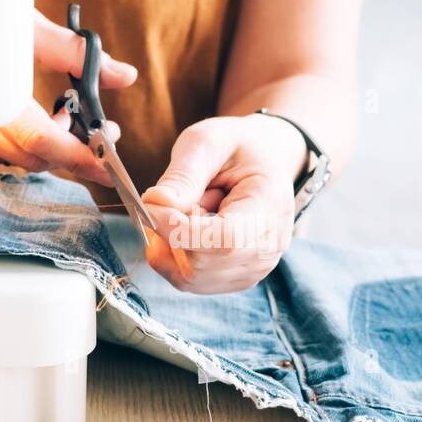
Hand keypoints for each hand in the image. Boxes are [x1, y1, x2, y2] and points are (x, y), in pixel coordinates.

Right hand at [0, 9, 136, 183]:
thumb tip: (121, 76)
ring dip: (40, 144)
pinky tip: (15, 120)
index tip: (109, 167)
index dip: (82, 158)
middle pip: (33, 157)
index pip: (44, 143)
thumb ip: (74, 54)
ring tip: (53, 113)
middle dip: (68, 147)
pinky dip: (10, 144)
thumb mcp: (21, 23)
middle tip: (92, 124)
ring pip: (12, 158)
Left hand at [142, 114, 307, 293]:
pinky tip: (189, 228)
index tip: (150, 205)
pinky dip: (175, 256)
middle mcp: (267, 249)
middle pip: (202, 264)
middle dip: (172, 233)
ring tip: (193, 209)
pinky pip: (187, 280)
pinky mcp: (233, 279)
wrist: (265, 162)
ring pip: (190, 277)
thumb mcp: (209, 141)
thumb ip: (183, 174)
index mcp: (270, 207)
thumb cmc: (238, 148)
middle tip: (177, 197)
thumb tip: (154, 203)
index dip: (179, 230)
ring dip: (173, 245)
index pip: (225, 239)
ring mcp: (252, 270)